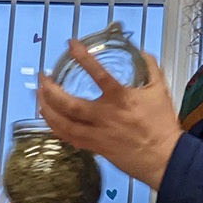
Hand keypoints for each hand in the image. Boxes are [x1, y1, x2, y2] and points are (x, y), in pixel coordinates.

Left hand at [36, 39, 181, 189]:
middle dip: (50, 89)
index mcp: (120, 99)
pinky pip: (69, 138)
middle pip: (68, 104)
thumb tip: (141, 53)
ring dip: (46, 109)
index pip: (97, 73)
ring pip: (63, 124)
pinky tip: (48, 118)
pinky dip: (56, 128)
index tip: (70, 44)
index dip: (82, 56)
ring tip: (38, 96)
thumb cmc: (162, 126)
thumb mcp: (160, 90)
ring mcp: (97, 134)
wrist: (164, 158)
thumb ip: (150, 68)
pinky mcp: (95, 148)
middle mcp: (105, 116)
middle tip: (42, 77)